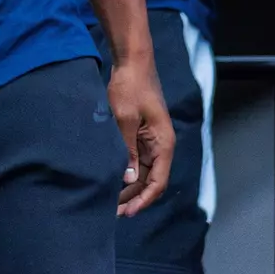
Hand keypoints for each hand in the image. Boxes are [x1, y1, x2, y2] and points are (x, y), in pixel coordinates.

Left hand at [107, 59, 174, 216]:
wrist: (131, 60)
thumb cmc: (130, 85)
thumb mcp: (125, 118)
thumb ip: (127, 149)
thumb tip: (129, 178)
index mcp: (164, 143)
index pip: (157, 182)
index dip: (143, 200)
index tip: (127, 212)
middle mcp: (161, 144)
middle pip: (150, 180)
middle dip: (133, 197)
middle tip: (112, 210)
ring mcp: (151, 138)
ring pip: (143, 171)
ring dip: (129, 185)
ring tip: (110, 199)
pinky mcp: (141, 132)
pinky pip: (136, 158)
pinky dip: (126, 170)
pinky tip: (112, 177)